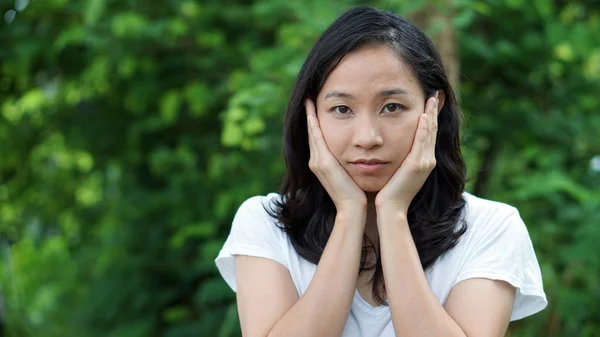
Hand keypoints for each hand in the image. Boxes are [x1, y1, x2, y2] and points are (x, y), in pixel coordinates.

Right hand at [305, 99, 366, 211]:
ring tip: (308, 100)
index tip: (314, 107)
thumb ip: (348, 161)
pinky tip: (313, 112)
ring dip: (310, 116)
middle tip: (307, 97)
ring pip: (312, 133)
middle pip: (311, 133)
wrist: (353, 208)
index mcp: (322, 163)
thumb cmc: (356, 192)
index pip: (316, 137)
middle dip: (309, 115)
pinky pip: (317, 138)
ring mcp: (317, 162)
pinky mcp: (323, 163)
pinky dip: (313, 125)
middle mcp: (316, 161)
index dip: (314, 122)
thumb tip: (357, 151)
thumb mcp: (350, 172)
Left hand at [375, 92, 439, 212]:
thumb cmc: (388, 192)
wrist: (390, 209)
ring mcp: (424, 163)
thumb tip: (390, 147)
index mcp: (422, 161)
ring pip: (430, 133)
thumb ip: (398, 159)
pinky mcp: (417, 165)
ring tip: (432, 98)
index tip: (430, 102)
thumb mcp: (396, 172)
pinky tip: (423, 116)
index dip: (431, 118)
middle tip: (436, 94)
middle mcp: (427, 160)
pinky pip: (422, 142)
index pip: (428, 134)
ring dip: (431, 114)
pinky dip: (424, 128)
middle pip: (433, 130)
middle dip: (434, 111)